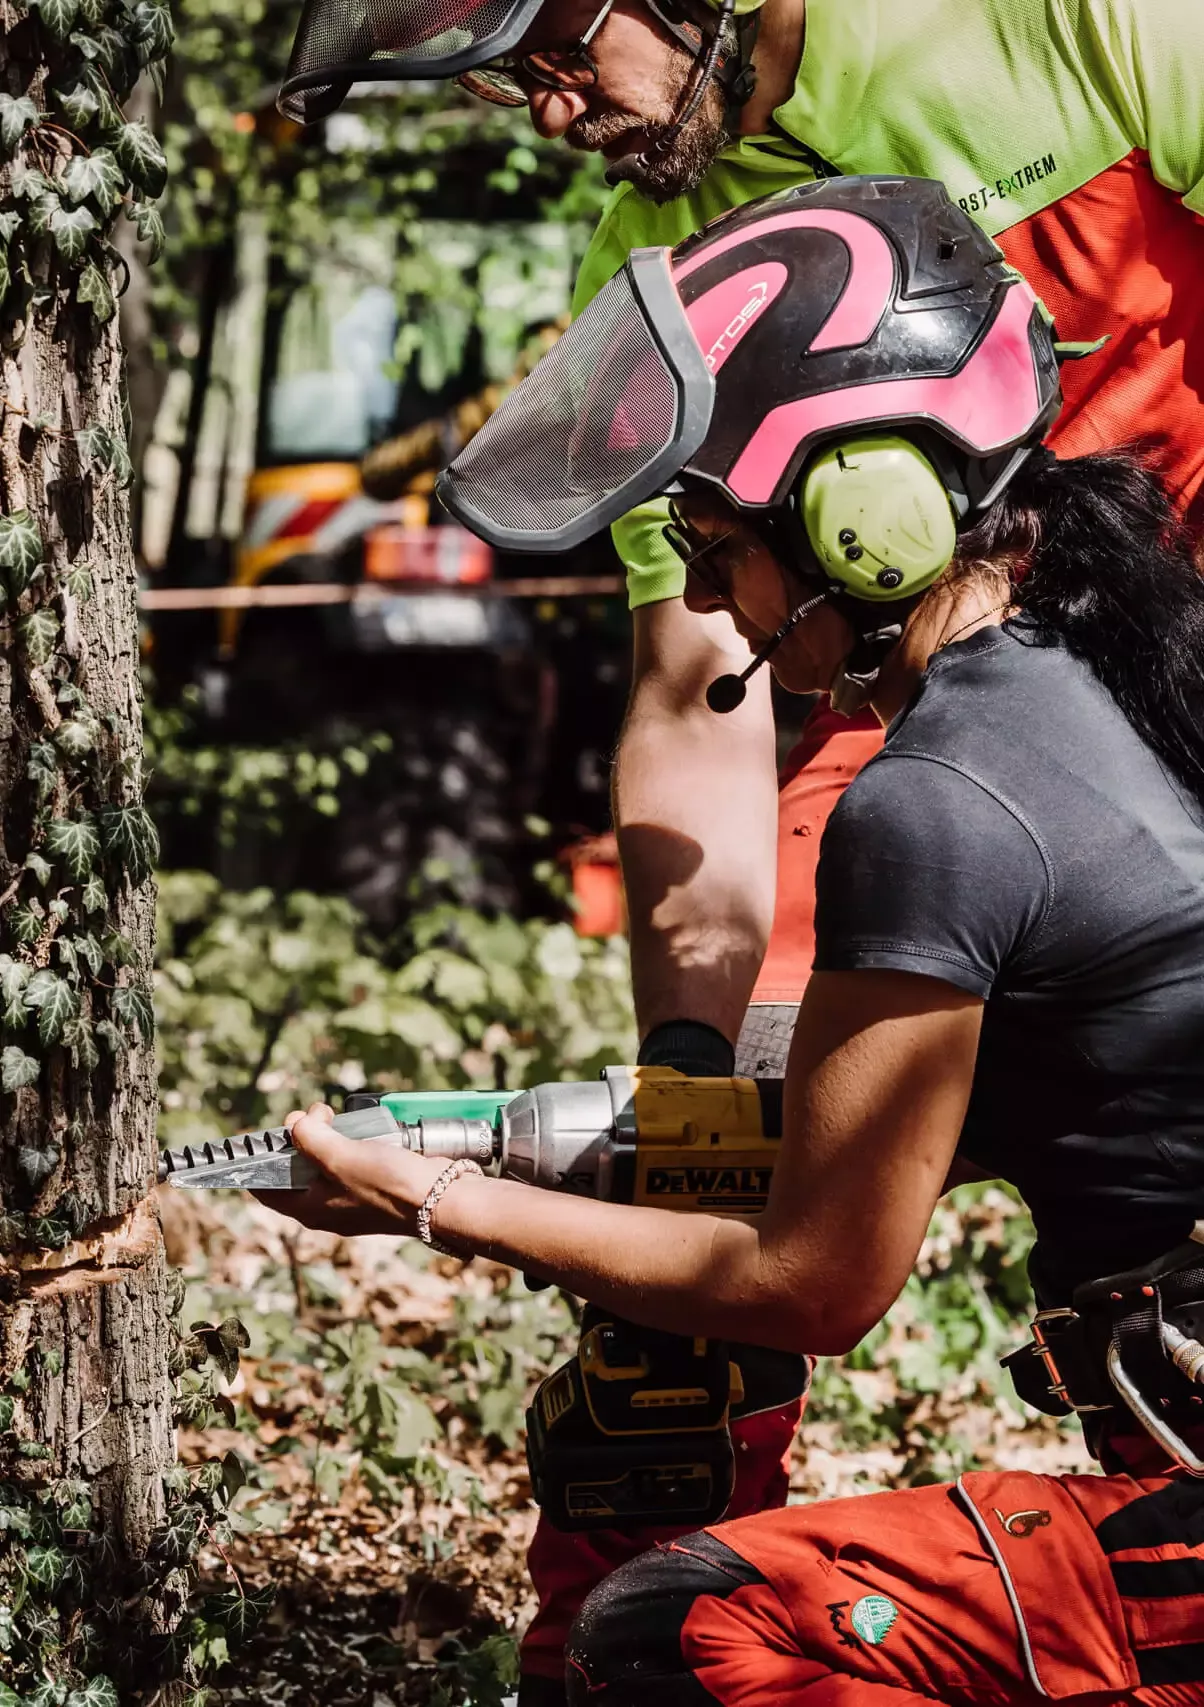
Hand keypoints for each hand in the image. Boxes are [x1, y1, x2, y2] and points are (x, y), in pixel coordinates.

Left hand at [252, 1102, 451, 1238]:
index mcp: (310, 1209)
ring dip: (326, 1137)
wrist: (441, 1199)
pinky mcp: (376, 1186)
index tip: (260, 1137)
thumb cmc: (386, 1184)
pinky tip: (359, 1127)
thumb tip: (295, 1125)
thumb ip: (310, 1139)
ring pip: (326, 1163)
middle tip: (313, 1116)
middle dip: (299, 1139)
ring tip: (333, 1115)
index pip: (267, 1190)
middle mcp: (328, 1206)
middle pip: (297, 1171)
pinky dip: (350, 1142)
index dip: (257, 1164)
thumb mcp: (340, 1158)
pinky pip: (352, 1161)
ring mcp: (353, 1197)